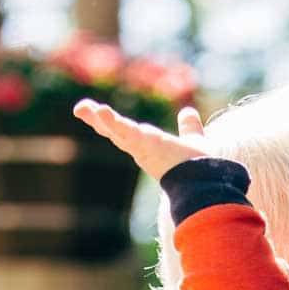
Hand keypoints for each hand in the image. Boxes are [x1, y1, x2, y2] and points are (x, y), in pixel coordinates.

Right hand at [73, 99, 208, 181]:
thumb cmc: (201, 167)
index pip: (127, 133)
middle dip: (98, 121)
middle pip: (116, 132)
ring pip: (117, 132)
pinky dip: (113, 121)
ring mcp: (143, 148)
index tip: (99, 112)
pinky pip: (127, 131)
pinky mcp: (146, 144)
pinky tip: (101, 111)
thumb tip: (189, 112)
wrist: (209, 181)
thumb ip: (189, 127)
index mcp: (150, 147)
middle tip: (80, 108)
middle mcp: (143, 149)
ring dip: (100, 120)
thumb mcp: (192, 139)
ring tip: (82, 108)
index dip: (113, 123)